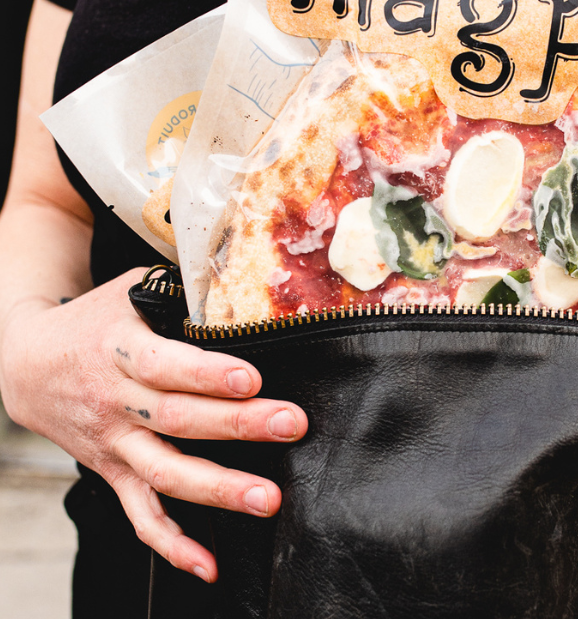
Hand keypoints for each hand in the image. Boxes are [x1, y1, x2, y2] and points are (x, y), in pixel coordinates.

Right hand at [0, 268, 307, 582]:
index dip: (208, 375)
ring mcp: (114, 444)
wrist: (25, 363)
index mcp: (120, 351)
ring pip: (165, 473)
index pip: (166, 366)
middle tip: (290, 425)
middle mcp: (116, 402)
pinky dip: (172, 543)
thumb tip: (242, 275)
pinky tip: (207, 564)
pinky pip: (140, 514)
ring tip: (267, 498)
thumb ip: (179, 289)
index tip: (252, 378)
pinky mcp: (112, 471)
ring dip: (217, 488)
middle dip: (238, 425)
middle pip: (177, 419)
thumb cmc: (94, 320)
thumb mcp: (129, 291)